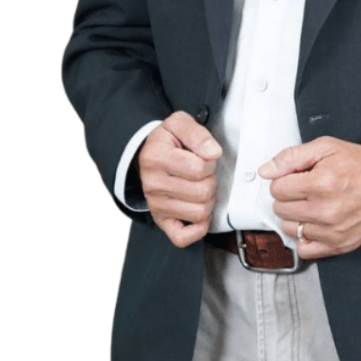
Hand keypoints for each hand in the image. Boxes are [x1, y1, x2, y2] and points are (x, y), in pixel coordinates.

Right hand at [136, 111, 221, 247]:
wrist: (145, 154)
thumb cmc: (166, 140)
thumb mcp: (179, 123)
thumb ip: (198, 134)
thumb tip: (214, 153)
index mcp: (157, 158)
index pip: (199, 168)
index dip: (210, 162)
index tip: (204, 157)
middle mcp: (154, 185)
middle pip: (203, 193)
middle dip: (211, 180)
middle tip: (204, 172)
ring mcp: (156, 205)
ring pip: (199, 213)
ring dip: (209, 200)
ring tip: (201, 187)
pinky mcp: (161, 220)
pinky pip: (183, 238)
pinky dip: (198, 228)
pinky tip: (198, 210)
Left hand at [258, 137, 360, 260]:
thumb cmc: (360, 165)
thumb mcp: (326, 147)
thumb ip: (291, 157)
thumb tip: (266, 170)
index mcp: (320, 183)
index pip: (277, 188)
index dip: (284, 179)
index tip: (295, 177)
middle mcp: (325, 210)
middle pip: (280, 208)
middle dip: (288, 196)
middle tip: (304, 188)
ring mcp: (332, 231)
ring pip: (289, 228)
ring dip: (294, 215)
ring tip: (310, 203)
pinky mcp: (339, 245)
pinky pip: (305, 249)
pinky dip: (304, 237)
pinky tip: (312, 223)